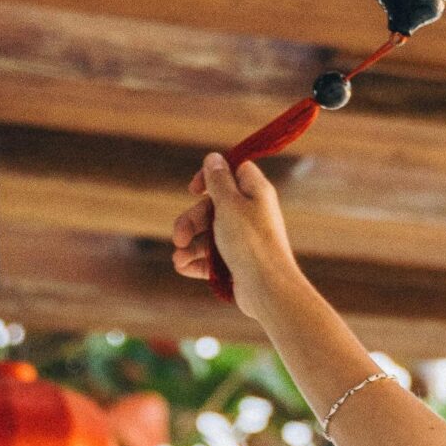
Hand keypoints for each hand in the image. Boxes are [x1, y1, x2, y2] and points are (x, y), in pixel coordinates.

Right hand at [172, 152, 301, 320]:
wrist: (267, 288)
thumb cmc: (250, 242)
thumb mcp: (229, 205)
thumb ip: (219, 181)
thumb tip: (214, 157)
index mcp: (254, 192)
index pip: (233, 171)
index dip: (211, 176)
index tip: (194, 190)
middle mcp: (251, 213)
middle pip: (213, 206)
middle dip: (191, 220)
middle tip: (179, 237)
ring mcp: (245, 239)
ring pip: (210, 233)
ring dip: (190, 244)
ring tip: (178, 258)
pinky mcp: (238, 262)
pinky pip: (213, 256)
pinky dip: (197, 260)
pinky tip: (182, 267)